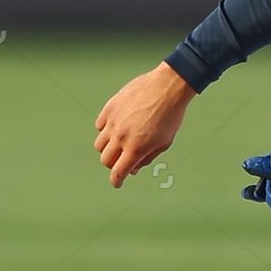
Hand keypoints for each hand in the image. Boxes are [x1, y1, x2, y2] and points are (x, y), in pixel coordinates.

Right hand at [93, 62, 195, 187]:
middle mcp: (121, 137)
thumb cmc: (171, 116)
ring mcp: (113, 122)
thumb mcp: (164, 142)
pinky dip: (106, 130)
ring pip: (100, 144)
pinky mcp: (110, 108)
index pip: (118, 172)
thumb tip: (134, 169)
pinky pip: (100, 125)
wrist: (168, 87)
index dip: (116, 181)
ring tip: (120, 144)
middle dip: (113, 165)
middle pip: (106, 160)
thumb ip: (147, 158)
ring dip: (108, 149)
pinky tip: (117, 127)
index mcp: (136, 148)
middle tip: (122, 162)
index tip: (117, 184)